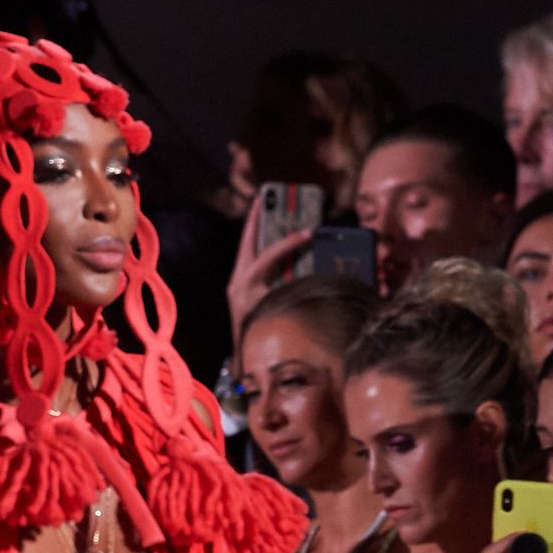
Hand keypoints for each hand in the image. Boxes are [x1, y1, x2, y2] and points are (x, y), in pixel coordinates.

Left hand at [225, 195, 314, 359]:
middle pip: (249, 241)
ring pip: (250, 249)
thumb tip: (315, 272)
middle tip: (268, 195)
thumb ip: (292, 292)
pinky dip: (264, 247)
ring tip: (271, 207)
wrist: (244, 358)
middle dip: (259, 217)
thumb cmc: (262, 336)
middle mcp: (238, 280)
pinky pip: (254, 260)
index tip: (307, 232)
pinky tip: (275, 236)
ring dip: (261, 229)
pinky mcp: (241, 286)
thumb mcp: (277, 313)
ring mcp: (238, 282)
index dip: (287, 244)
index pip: (265, 256)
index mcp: (244, 284)